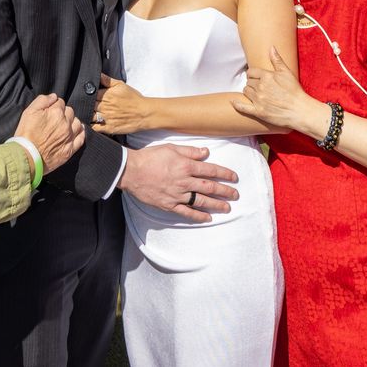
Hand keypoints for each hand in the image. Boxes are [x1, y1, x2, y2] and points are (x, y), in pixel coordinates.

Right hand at [13, 94, 84, 174]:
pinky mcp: (70, 150)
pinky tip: (77, 132)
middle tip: (55, 119)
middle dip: (64, 113)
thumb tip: (54, 97)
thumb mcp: (29, 112)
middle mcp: (65, 123)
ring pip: (77, 123)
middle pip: (70, 112)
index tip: (50, 110)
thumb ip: (42, 100)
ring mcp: (69, 137)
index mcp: (56, 112)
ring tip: (66, 125)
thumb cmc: (26, 134)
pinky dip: (80, 133)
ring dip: (72, 122)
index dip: (54, 105)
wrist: (26, 157)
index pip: (60, 102)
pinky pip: (81, 138)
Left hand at [93, 73, 147, 133]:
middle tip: (90, 104)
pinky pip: (95, 128)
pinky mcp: (109, 128)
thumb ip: (107, 80)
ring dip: (88, 114)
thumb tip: (97, 74)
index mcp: (106, 95)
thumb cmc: (133, 98)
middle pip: (89, 105)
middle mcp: (105, 106)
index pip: (90, 94)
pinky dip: (91, 126)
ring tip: (90, 113)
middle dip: (88, 104)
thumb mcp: (121, 85)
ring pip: (90, 116)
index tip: (90, 96)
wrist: (144, 113)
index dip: (89, 95)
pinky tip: (91, 123)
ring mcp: (106, 118)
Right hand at [119, 144, 238, 222]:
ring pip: (201, 201)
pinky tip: (207, 218)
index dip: (224, 174)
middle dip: (225, 191)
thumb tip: (206, 152)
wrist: (132, 171)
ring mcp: (177, 195)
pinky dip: (198, 216)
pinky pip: (187, 212)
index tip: (234, 178)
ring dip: (216, 205)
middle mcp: (184, 181)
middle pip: (209, 187)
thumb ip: (190, 151)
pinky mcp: (169, 205)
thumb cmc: (150, 157)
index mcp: (186, 165)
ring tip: (227, 208)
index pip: (210, 170)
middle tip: (235, 195)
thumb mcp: (171, 148)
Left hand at [232, 47, 305, 127]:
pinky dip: (236, 104)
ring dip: (249, 92)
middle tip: (259, 87)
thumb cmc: (295, 91)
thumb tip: (271, 47)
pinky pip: (242, 107)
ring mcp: (258, 100)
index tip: (256, 77)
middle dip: (252, 83)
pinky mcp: (258, 112)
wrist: (300, 110)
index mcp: (266, 76)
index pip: (251, 72)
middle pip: (248, 82)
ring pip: (246, 91)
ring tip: (255, 94)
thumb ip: (277, 60)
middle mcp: (260, 87)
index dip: (253, 74)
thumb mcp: (287, 73)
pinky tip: (232, 101)